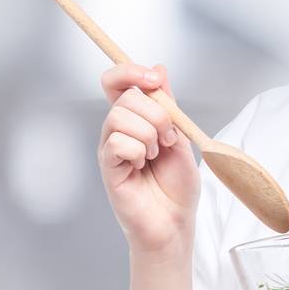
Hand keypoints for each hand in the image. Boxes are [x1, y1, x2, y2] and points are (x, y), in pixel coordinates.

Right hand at [98, 63, 197, 256]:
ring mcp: (110, 148)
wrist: (176, 220)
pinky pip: (117, 142)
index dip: (130, 72)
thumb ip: (168, 104)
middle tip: (168, 139)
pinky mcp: (107, 166)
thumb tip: (158, 68)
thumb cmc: (177, 184)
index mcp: (135, 119)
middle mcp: (118, 130)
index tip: (154, 79)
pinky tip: (142, 166)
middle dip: (158, 114)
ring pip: (120, 116)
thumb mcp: (181, 136)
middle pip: (125, 97)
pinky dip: (138, 151)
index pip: (117, 83)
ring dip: (150, 135)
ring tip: (155, 155)